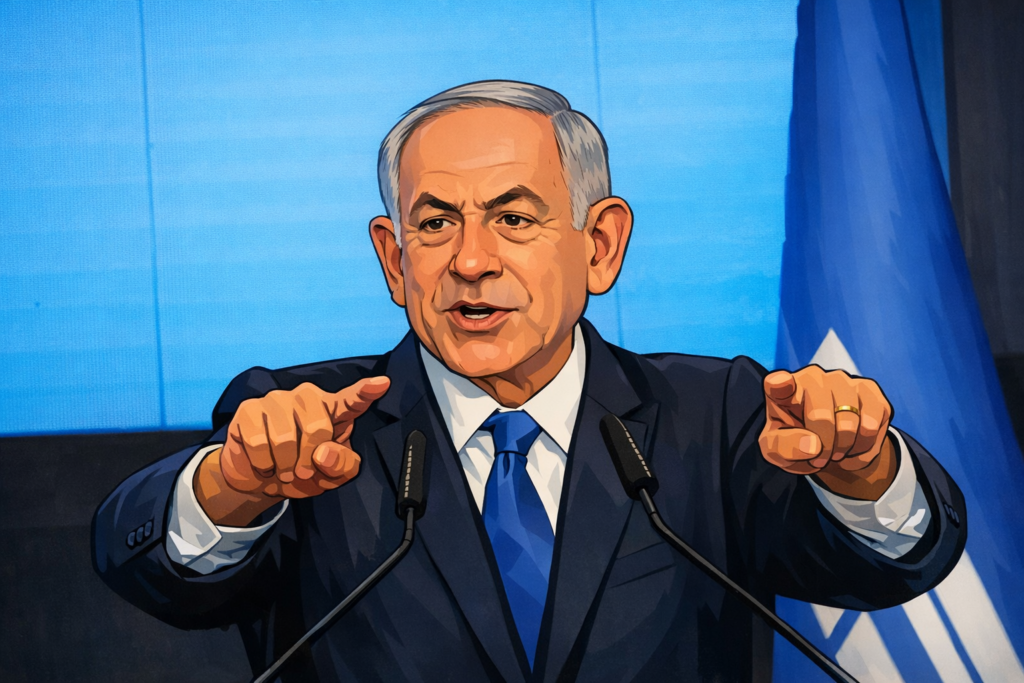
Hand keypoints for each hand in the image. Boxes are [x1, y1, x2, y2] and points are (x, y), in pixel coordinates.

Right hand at [194, 377, 390, 525]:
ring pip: (285, 438)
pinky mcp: (249, 409)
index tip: (382, 384)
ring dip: (284, 466)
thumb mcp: (331, 477)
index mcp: (333, 411)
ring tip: (282, 469)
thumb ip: (342, 466)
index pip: (353, 400)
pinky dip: (263, 464)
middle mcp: (306, 398)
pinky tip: (264, 462)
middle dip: (308, 460)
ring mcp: (277, 400)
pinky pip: (258, 443)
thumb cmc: (301, 471)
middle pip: (317, 427)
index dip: (367, 392)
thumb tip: (323, 453)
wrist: (260, 480)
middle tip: (301, 472)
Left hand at [758, 366, 896, 499]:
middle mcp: (812, 377)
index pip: (777, 383)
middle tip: (820, 459)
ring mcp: (842, 380)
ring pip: (851, 423)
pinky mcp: (868, 389)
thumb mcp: (777, 451)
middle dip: (824, 448)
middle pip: (822, 418)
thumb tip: (813, 445)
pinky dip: (864, 448)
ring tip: (836, 453)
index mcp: (780, 390)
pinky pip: (873, 425)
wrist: (824, 444)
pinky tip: (854, 448)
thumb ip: (785, 447)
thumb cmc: (793, 441)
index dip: (780, 384)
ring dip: (845, 449)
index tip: (780, 383)